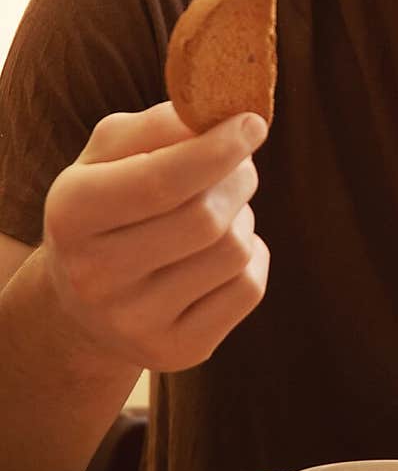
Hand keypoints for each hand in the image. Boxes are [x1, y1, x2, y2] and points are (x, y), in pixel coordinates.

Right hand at [42, 102, 269, 371]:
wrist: (86, 299)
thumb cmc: (110, 201)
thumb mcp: (112, 153)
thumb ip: (161, 124)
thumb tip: (223, 117)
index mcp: (71, 214)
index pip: (160, 182)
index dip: (217, 149)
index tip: (252, 123)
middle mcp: (94, 276)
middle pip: (206, 218)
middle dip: (239, 178)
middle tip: (240, 164)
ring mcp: (134, 323)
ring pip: (234, 252)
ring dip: (244, 218)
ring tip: (221, 212)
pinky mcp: (176, 353)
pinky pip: (249, 289)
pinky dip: (253, 258)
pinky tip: (222, 253)